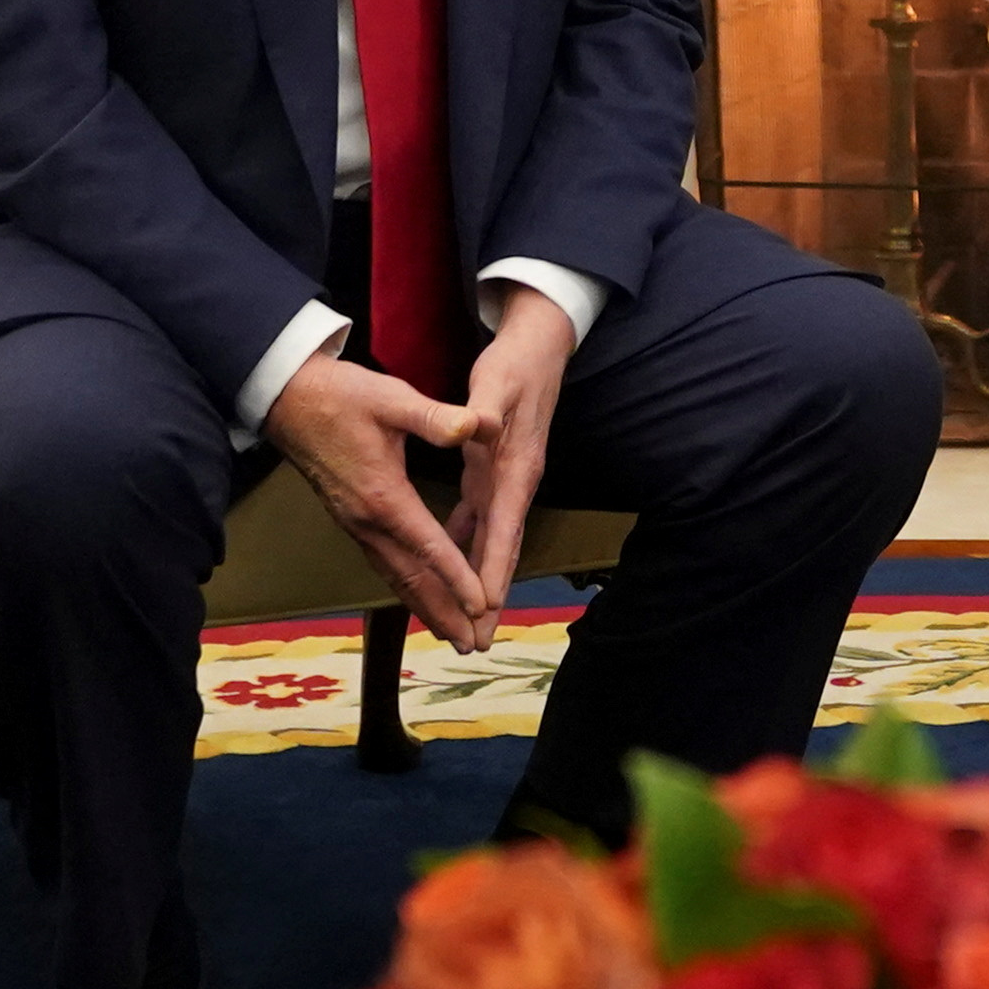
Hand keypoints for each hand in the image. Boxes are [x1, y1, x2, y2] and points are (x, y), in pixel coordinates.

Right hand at [264, 350, 492, 649]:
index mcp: (383, 496)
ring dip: (425, 606)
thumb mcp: (392, 398)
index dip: (457, 577)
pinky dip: (406, 586)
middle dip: (443, 612)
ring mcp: (355, 524)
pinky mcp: (350, 519)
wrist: (287, 398)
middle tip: (472, 643)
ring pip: (394, 576)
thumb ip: (435, 417)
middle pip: (410, 578)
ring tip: (452, 633)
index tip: (482, 605)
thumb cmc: (342, 395)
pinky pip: (383, 563)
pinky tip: (419, 595)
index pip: (428, 547)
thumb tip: (478, 425)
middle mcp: (367, 521)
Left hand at [446, 285, 578, 615]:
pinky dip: (466, 549)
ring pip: (491, 543)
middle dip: (488, 598)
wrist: (539, 347)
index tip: (483, 610)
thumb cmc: (514, 366)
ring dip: (479, 582)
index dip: (492, 573)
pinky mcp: (495, 473)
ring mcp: (506, 482)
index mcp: (514, 469)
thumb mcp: (496, 383)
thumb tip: (474, 426)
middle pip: (501, 551)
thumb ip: (481, 409)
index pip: (502, 532)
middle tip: (475, 641)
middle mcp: (515, 484)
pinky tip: (448, 566)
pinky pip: (479, 522)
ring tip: (467, 622)